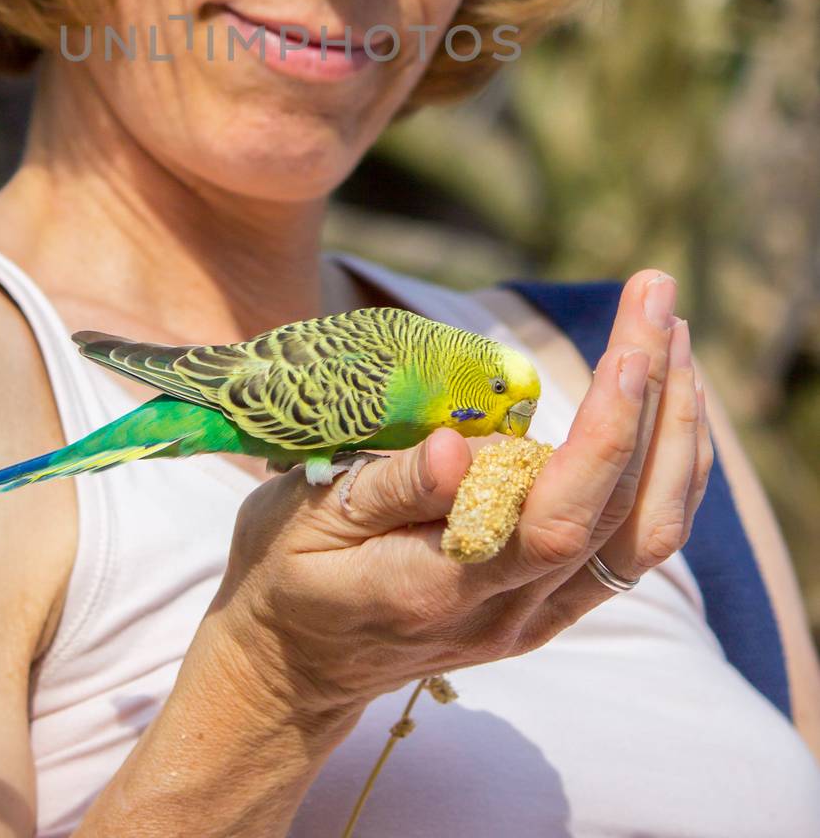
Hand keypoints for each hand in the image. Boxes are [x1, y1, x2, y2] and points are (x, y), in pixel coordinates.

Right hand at [204, 269, 712, 723]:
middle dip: (655, 397)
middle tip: (657, 296)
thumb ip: (386, 488)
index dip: (605, 438)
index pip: (556, 519)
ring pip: (646, 533)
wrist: (293, 666)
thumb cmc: (287, 571)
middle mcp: (510, 611)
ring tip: (674, 333)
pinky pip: (634, 543)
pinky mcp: (549, 606)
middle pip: (620, 514)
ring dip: (675, 430)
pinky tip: (668, 402)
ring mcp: (538, 615)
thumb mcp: (309, 519)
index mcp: (445, 587)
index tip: (629, 354)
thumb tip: (457, 447)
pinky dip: (666, 469)